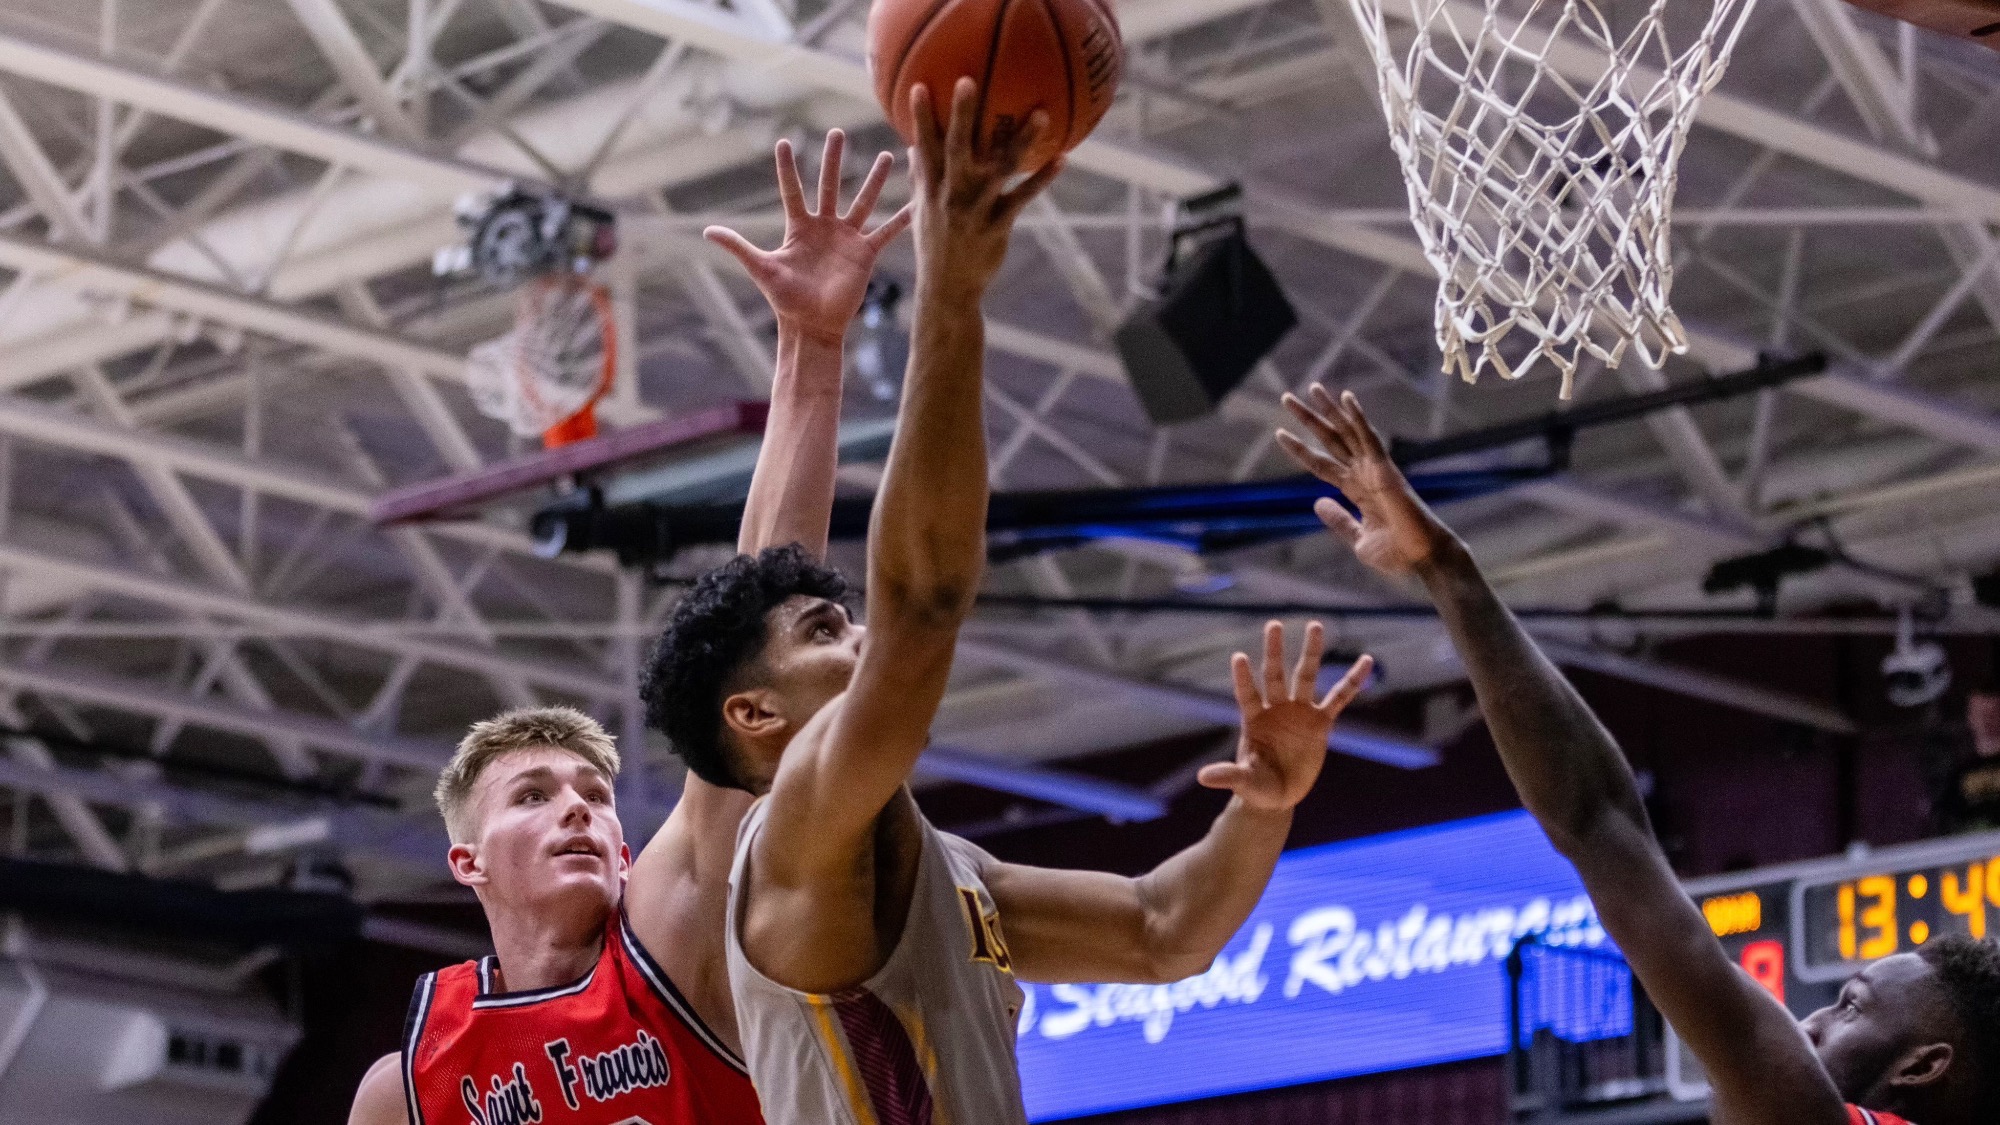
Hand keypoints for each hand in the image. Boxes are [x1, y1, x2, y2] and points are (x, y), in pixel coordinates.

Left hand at [704, 130, 912, 345]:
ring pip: (863, 202)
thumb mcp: (761, 268)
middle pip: (829, 185)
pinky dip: (901, 220)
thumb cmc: (785, 299)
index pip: (792, 190)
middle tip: (837, 132)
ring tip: (886, 154)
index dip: (787, 167)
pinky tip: (916, 204)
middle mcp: (824, 227)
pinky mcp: (865, 254)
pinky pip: (886, 233)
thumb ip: (738, 246)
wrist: (812, 325)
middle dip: (833, 159)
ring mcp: (847, 238)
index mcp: (799, 228)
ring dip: (874, 180)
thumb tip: (707, 231)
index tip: (784, 142)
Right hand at [907, 78, 1062, 297]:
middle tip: (968, 81)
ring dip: (1022, 140)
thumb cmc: (935, 247)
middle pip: (956, 148)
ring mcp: (975, 209)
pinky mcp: (998, 224)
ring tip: (1042, 115)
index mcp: (931, 190)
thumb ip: (921, 177)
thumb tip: (913, 147)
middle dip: (961, 115)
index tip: (921, 86)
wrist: (947, 289)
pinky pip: (1023, 197)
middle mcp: (951, 194)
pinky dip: (1042, 178)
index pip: (923, 147)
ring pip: (1000, 168)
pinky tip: (1062, 158)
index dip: (921, 118)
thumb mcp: (922, 212)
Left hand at [1200, 621, 1373, 813]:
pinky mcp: (1320, 723)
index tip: (1238, 657)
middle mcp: (1275, 709)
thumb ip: (1228, 775)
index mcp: (1253, 720)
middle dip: (1274, 651)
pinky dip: (1352, 681)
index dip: (1243, 678)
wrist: (1277, 795)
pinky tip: (1365, 661)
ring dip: (1311, 652)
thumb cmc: (1256, 787)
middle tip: (1273, 624)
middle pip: (1275, 675)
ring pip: (1305, 676)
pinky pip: (1339, 698)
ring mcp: (1299, 712)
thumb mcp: (1244, 782)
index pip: (1247, 694)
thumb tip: (1203, 777)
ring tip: (1316, 625)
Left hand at [1275, 385, 1456, 578]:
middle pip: (1330, 440)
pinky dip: (1358, 418)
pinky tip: (1346, 398)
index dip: (1300, 450)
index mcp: (1356, 489)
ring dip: (1329, 410)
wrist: (1422, 559)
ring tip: (1312, 388)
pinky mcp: (1386, 469)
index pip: (1321, 464)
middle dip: (1309, 419)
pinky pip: (1369, 438)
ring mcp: (1375, 469)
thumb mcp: (1358, 538)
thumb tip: (1317, 503)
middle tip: (1286, 398)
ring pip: (1347, 432)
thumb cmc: (1396, 553)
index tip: (1279, 434)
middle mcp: (1364, 473)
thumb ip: (1339, 520)